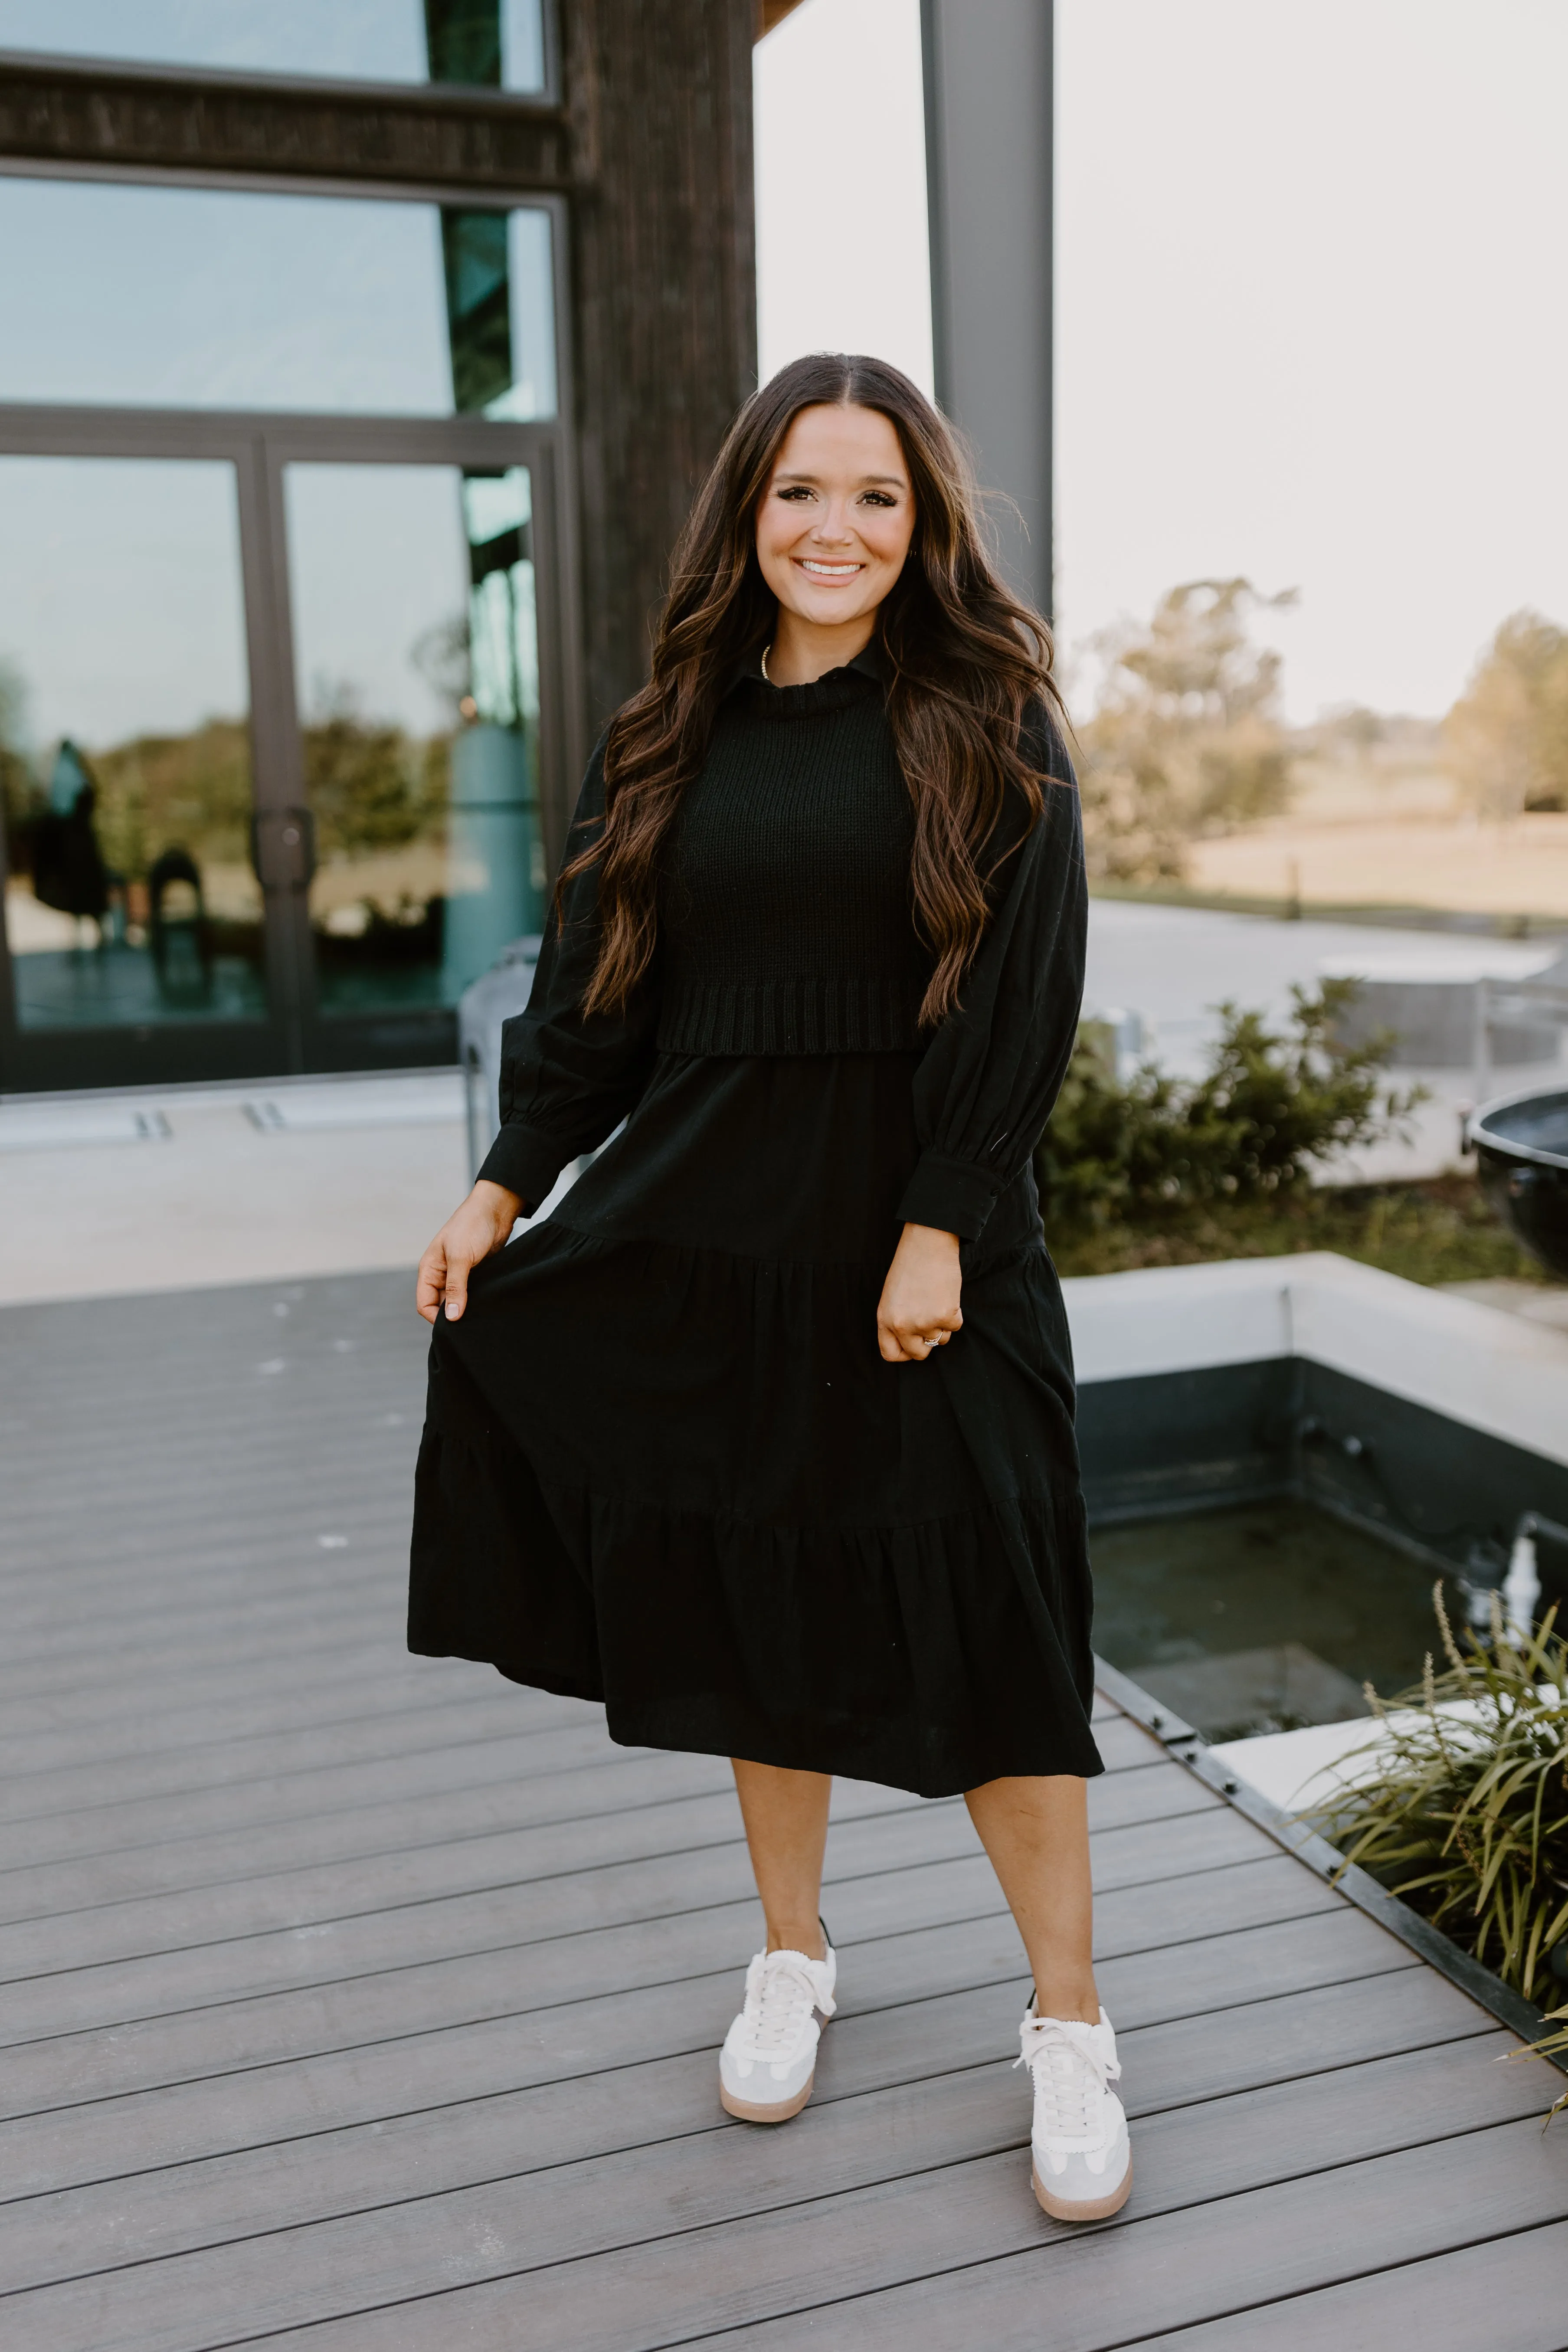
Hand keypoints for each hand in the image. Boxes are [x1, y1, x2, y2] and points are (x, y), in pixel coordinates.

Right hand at [415, 1181, 523, 1323]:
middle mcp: (441, 1274)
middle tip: (470, 1321)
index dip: (436, 1317)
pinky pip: (472, 1294)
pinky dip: (477, 1301)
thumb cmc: (472, 1226)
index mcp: (429, 1269)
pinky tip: (487, 1303)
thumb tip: (451, 1316)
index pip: (424, 1304)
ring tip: (480, 1312)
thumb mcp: (461, 1257)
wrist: (495, 1210)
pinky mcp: (475, 1274)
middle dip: (452, 1314)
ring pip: (457, 1301)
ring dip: (466, 1308)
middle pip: (440, 1305)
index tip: (455, 1324)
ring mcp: (459, 1275)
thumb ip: (455, 1288)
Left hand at [877, 1222, 962, 1363]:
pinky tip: (947, 1295)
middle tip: (932, 1323)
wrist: (928, 1244)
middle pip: (919, 1354)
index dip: (905, 1354)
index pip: (890, 1353)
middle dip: (928, 1343)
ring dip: (943, 1325)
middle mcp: (902, 1325)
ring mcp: (924, 1322)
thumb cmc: (910, 1265)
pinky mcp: (945, 1316)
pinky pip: (955, 1327)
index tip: (914, 1346)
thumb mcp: (892, 1296)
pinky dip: (956, 1314)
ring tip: (937, 1299)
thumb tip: (911, 1341)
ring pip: (940, 1340)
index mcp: (885, 1319)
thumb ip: (897, 1320)